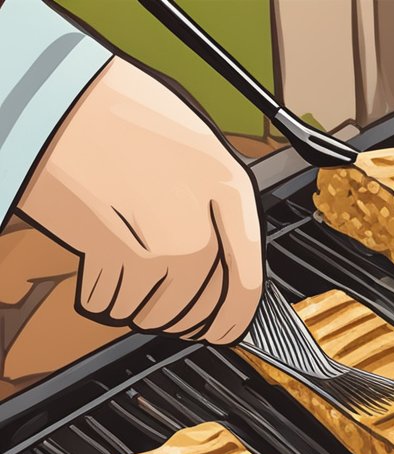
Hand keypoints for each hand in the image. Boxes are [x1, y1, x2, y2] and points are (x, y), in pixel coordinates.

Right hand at [17, 57, 262, 343]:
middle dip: (171, 314)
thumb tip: (222, 273)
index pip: (249, 287)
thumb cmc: (117, 117)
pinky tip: (91, 258)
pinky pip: (109, 303)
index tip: (217, 331)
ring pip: (153, 314)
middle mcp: (208, 225)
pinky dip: (95, 293)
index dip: (231, 321)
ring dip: (129, 302)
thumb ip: (214, 213)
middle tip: (147, 292)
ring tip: (114, 260)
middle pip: (198, 312)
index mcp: (233, 192)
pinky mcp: (120, 253)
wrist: (57, 96)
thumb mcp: (193, 155)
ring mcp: (167, 243)